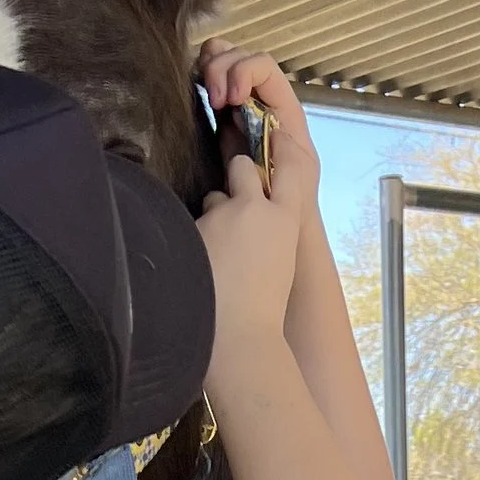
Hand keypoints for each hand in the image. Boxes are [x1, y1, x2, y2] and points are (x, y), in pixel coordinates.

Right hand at [195, 41, 317, 205]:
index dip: (244, 71)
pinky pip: (209, 81)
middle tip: (215, 100)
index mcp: (284, 107)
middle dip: (222, 67)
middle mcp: (262, 98)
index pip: (264, 66)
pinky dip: (200, 77)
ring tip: (208, 95)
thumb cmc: (293, 199)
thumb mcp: (297, 173)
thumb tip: (266, 123)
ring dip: (210, 68)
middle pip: (240, 55)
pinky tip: (199, 94)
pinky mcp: (222, 116)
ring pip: (222, 59)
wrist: (276, 220)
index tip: (231, 99)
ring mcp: (241, 104)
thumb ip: (284, 147)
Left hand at [196, 151, 301, 358]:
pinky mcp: (192, 229)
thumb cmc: (265, 316)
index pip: (291, 167)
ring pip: (211, 201)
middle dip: (235, 179)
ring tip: (211, 258)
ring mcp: (220, 216)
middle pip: (241, 168)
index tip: (276, 139)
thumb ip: (268, 238)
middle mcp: (254, 208)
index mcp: (286, 220)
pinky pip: (189, 224)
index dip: (282, 149)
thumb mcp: (280, 268)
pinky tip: (194, 266)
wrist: (240, 340)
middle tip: (231, 206)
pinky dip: (191, 240)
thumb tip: (254, 230)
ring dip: (211, 218)